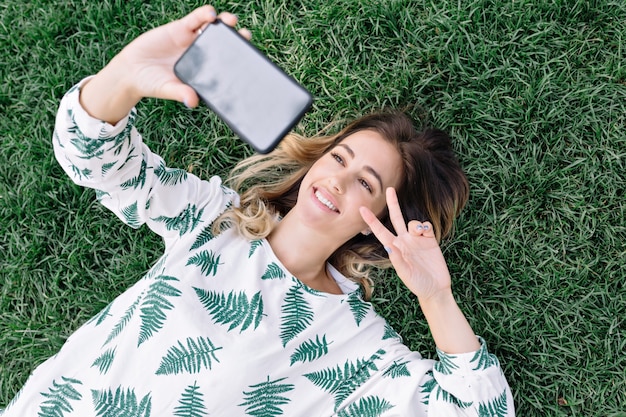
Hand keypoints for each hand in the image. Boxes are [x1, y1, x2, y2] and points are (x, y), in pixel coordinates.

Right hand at [80, 6, 250, 122]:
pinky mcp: (180, 28)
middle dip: (236, 39)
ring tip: (230, 21)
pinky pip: (195, 19)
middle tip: (244, 36)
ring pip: (213, 29)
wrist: (131, 70)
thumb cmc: (153, 84)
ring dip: (224, 24)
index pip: (226, 65)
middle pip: (224, 45)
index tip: (250, 59)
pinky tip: (210, 14)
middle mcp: (203, 55)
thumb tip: (193, 101)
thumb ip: (180, 93)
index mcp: (204, 71)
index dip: (238, 60)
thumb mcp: (168, 89)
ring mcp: (193, 41)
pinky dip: (203, 15)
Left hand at [359, 187, 451, 301]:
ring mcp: (417, 240)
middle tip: (390, 189)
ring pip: (412, 222)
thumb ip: (398, 260)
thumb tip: (389, 246)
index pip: (380, 231)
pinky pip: (425, 225)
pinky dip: (425, 226)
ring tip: (420, 233)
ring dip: (414, 224)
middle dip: (393, 204)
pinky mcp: (430, 240)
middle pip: (396, 218)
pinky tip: (426, 233)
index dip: (371, 220)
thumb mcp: (406, 274)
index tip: (361, 209)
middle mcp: (404, 241)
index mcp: (394, 248)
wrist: (436, 289)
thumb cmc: (417, 284)